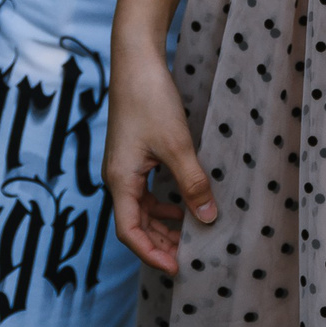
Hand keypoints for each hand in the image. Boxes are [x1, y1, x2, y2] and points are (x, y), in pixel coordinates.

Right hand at [101, 43, 214, 270]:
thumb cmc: (150, 99)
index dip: (152, 253)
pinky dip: (164, 203)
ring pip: (142, 208)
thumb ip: (192, 183)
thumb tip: (208, 218)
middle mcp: (117, 177)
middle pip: (135, 224)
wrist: (136, 59)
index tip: (177, 267)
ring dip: (164, 224)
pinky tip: (185, 204)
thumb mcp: (177, 145)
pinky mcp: (134, 154)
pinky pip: (146, 191)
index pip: (130, 232)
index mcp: (120, 180)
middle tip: (190, 254)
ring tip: (191, 233)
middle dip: (161, 242)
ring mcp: (124, 166)